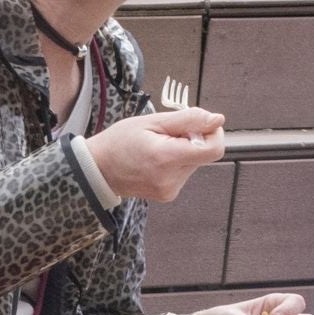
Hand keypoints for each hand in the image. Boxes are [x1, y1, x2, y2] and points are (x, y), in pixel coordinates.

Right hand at [87, 107, 223, 203]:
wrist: (96, 170)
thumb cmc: (119, 142)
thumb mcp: (151, 121)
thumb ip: (188, 119)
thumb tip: (217, 119)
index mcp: (165, 158)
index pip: (214, 149)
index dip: (212, 133)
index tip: (197, 126)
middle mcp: (170, 178)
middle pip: (204, 154)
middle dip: (192, 140)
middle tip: (166, 136)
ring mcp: (168, 190)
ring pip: (195, 163)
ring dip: (183, 151)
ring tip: (157, 149)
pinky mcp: (167, 195)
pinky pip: (184, 173)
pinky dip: (175, 163)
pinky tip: (155, 161)